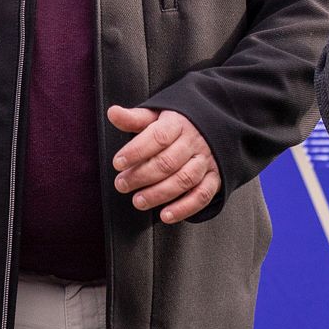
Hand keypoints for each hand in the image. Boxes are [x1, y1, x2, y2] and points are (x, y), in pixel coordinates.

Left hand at [108, 106, 221, 222]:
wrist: (213, 127)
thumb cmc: (177, 125)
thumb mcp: (156, 116)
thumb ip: (134, 119)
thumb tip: (113, 113)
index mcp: (178, 123)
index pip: (157, 136)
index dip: (136, 151)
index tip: (118, 162)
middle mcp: (194, 142)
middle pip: (168, 161)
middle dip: (141, 176)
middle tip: (122, 184)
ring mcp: (206, 161)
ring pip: (184, 180)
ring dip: (159, 194)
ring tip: (138, 201)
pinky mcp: (214, 178)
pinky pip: (202, 196)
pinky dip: (184, 208)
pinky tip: (165, 215)